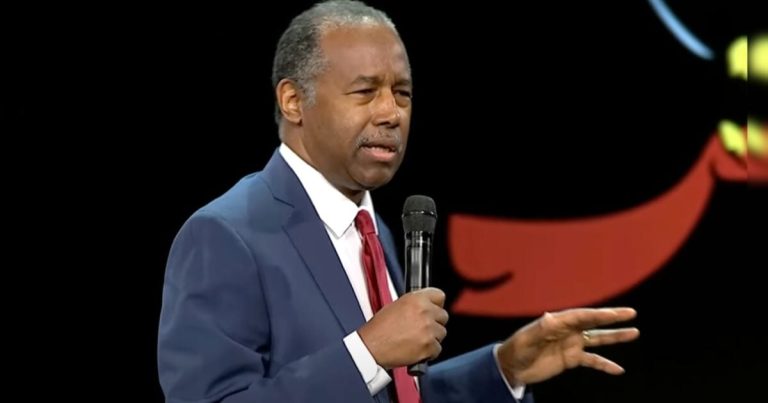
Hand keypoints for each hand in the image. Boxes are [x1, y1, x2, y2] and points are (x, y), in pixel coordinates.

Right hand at [358, 287, 448, 368]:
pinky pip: (437, 349)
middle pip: (443, 316)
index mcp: (416, 299)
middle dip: (435, 323)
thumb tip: (426, 307)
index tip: (434, 309)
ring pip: (441, 333)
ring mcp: (428, 330)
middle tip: (422, 329)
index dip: (436, 304)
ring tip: (416, 340)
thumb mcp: (395, 306)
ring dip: (432, 338)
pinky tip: (416, 350)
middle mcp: (424, 312)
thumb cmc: (379, 329)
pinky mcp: (429, 346)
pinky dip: (429, 352)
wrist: (371, 347)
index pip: (439, 296)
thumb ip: (415, 304)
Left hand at [497, 307, 638, 384]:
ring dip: (615, 336)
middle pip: (594, 322)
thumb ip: (540, 329)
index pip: (581, 316)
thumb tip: (549, 317)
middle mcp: (568, 330)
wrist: (512, 367)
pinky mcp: (571, 359)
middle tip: (631, 312)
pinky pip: (592, 361)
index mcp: (558, 322)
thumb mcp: (527, 339)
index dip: (597, 314)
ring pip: (598, 339)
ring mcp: (571, 344)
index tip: (613, 314)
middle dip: (612, 317)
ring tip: (634, 332)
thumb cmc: (516, 348)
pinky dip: (605, 364)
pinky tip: (619, 369)